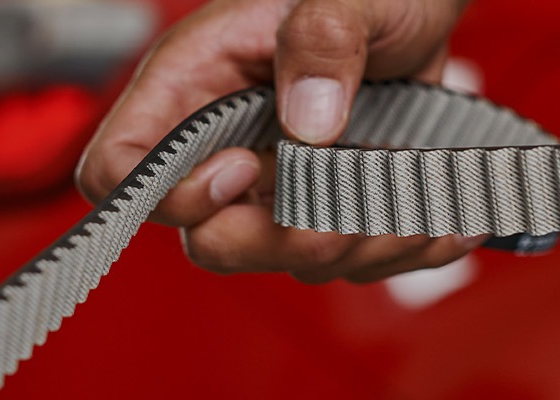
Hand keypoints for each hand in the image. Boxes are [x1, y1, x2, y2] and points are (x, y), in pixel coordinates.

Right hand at [77, 0, 482, 282]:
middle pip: (207, 240)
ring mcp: (275, 183)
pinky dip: (398, 250)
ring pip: (286, 259)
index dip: (169, 195)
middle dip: (282, 239)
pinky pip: (348, 261)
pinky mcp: (326, 206)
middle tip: (345, 202)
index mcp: (192, 82)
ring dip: (358, 245)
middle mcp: (223, 142)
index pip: (118, 169)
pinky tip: (441, 217)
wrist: (422, 6)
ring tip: (415, 198)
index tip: (246, 168)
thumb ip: (324, 39)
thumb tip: (309, 122)